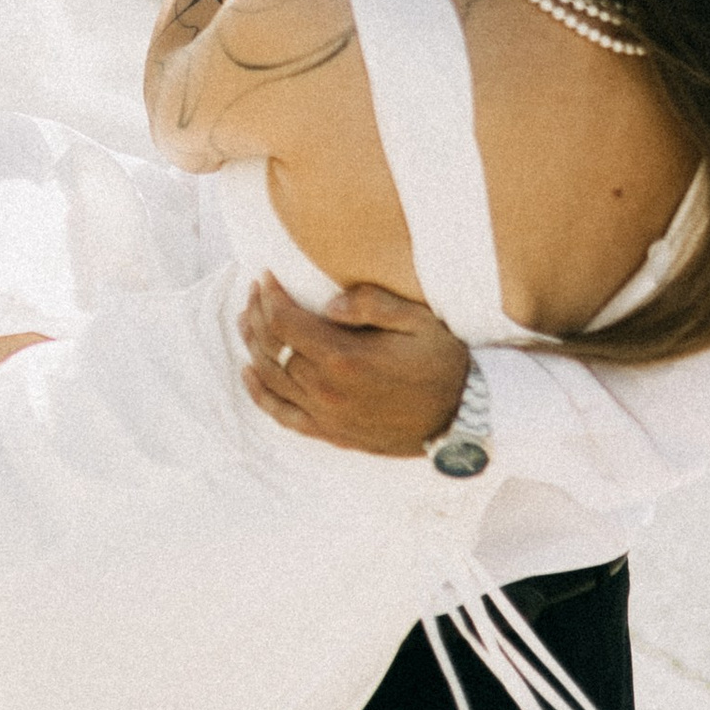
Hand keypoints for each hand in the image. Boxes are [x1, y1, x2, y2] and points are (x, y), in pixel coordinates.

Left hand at [240, 272, 470, 457]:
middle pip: (272, 347)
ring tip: (247, 319)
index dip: (269, 296)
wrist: (462, 418)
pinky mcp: (330, 433)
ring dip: (253, 345)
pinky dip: (259, 393)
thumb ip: (371, 304)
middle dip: (258, 313)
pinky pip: (282, 415)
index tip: (266, 276)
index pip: (285, 322)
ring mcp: (325, 415)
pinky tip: (249, 373)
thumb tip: (329, 302)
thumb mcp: (417, 321)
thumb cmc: (443, 364)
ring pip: (270, 377)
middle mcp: (327, 390)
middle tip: (255, 291)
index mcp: (345, 358)